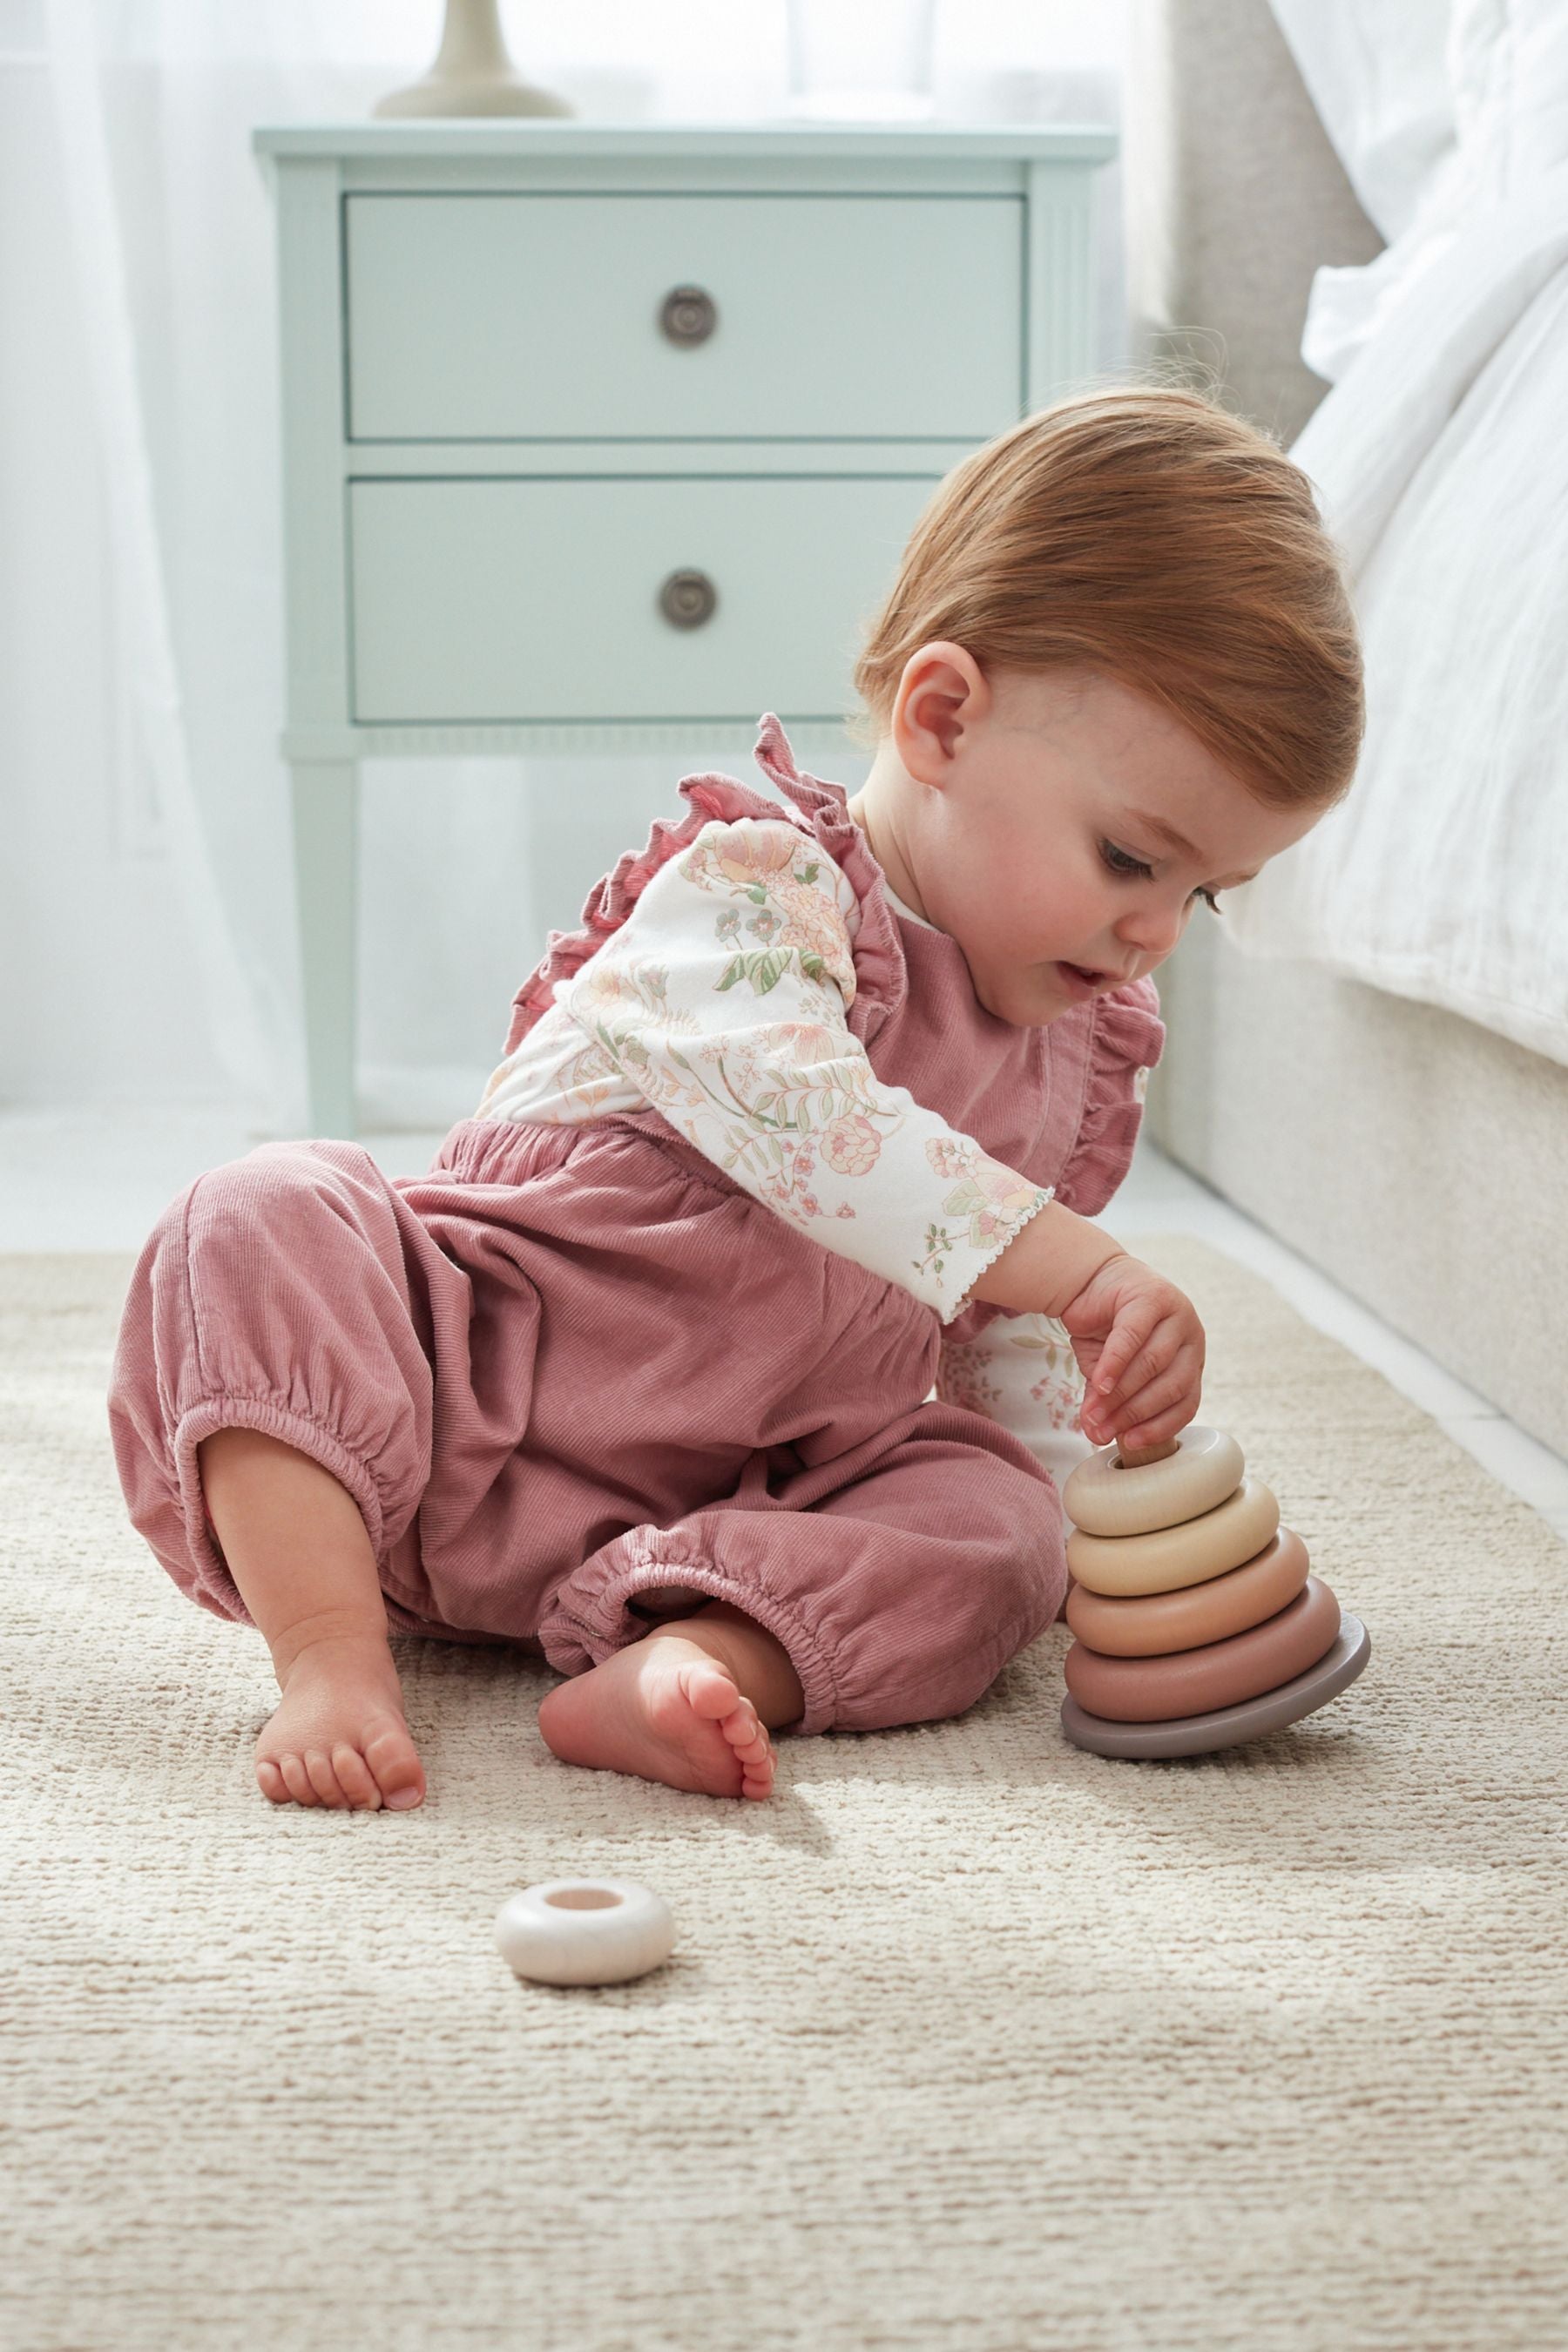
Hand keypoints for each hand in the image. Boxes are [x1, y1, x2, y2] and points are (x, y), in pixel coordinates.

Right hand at [1056, 1254, 1205, 1451]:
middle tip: (1103, 1428)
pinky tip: (1099, 1382)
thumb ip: (1105, 1401)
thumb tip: (1093, 1435)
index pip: (1185, 1403)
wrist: (1090, 1282)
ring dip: (1121, 1393)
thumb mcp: (1105, 1373)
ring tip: (1095, 1411)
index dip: (1159, 1427)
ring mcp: (1178, 1314)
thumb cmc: (1104, 1329)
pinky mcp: (1153, 1297)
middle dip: (1133, 1413)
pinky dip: (1115, 1364)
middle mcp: (1191, 1338)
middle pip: (1170, 1386)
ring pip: (1153, 1364)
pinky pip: (1133, 1338)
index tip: (1129, 1443)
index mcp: (1189, 1361)